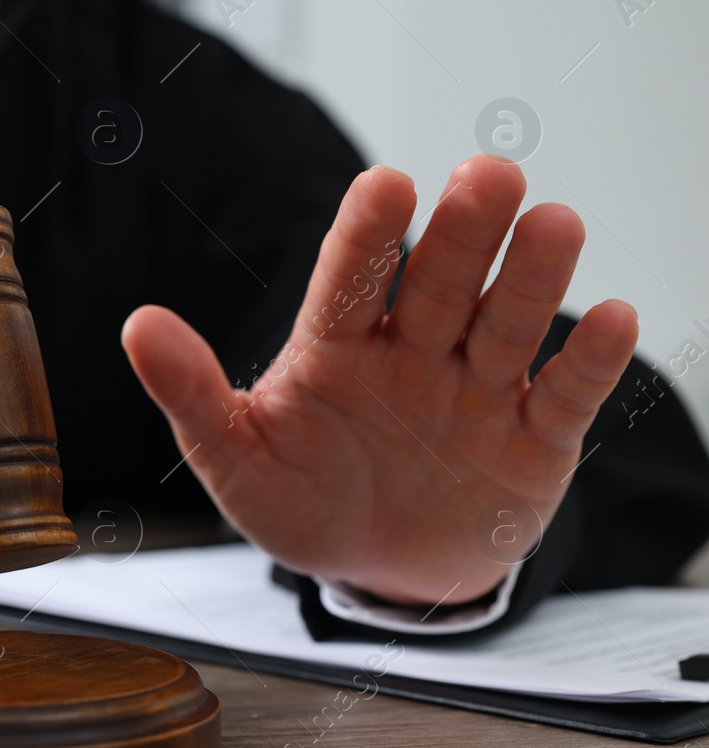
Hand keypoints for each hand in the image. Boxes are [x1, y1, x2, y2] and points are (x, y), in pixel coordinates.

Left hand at [122, 155, 637, 605]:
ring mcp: (477, 389)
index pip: (350, 280)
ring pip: (507, 323)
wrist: (376, 571)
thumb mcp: (234, 458)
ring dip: (531, 277)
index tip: (385, 185)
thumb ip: (192, 393)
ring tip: (554, 222)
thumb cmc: (301, 500)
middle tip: (487, 176)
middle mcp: (413, 350)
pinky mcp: (534, 438)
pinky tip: (611, 317)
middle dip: (463, 234)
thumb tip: (137, 324)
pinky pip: (563, 395)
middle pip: (440, 284)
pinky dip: (588, 362)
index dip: (368, 236)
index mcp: (336, 346)